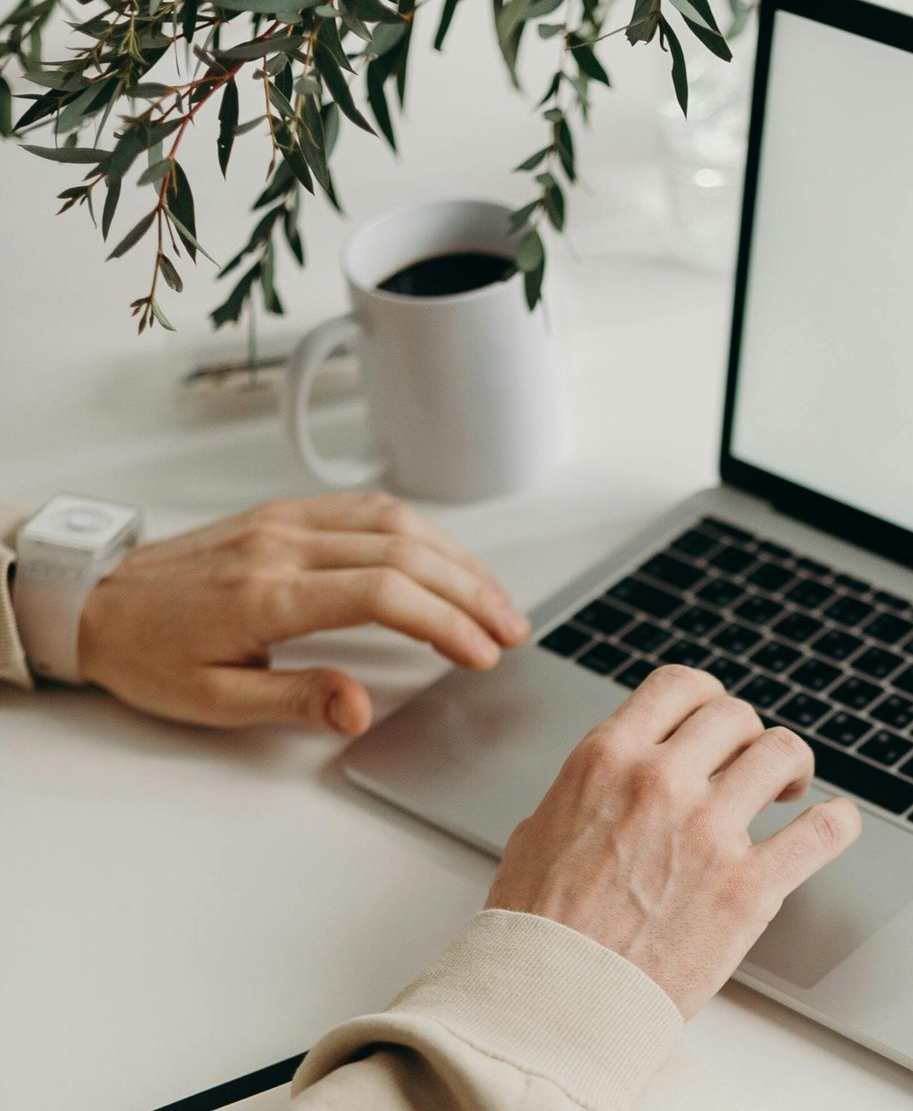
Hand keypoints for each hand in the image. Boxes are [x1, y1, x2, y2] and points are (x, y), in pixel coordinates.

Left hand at [77, 492, 529, 734]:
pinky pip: (371, 508)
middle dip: (471, 591)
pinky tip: (447, 561)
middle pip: (406, 552)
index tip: (481, 654)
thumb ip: (294, 700)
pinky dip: (423, 534)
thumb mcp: (212, 701)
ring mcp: (288, 520)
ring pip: (398, 522)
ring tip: (494, 600)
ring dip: (457, 559)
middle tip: (511, 630)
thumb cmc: (150, 654)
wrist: (97, 601)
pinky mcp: (289, 512)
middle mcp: (284, 544)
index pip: (382, 593)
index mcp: (266, 594)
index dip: (444, 622)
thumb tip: (361, 708)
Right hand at [486, 665, 862, 1016]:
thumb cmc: (536, 928)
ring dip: (791, 768)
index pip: (680, 686)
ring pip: (782, 753)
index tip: (717, 721)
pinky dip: (837, 822)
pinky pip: (822, 832)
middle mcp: (661, 782)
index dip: (707, 698)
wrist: (550, 1004)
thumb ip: (590, 788)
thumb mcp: (541, 827)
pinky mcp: (748, 889)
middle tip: (749, 766)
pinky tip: (833, 824)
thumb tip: (616, 778)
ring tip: (788, 791)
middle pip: (736, 716)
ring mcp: (709, 832)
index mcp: (607, 759)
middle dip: (746, 738)